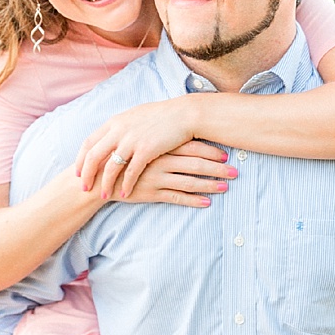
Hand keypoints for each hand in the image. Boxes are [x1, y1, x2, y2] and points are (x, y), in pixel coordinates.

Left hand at [78, 100, 210, 197]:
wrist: (185, 114)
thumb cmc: (162, 116)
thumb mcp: (135, 116)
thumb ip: (120, 126)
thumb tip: (110, 134)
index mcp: (114, 122)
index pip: (89, 143)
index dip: (81, 159)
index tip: (77, 173)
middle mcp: (119, 130)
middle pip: (93, 156)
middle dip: (86, 175)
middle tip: (84, 188)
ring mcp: (132, 140)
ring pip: (110, 167)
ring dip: (105, 184)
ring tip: (104, 196)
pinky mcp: (146, 150)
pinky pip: (131, 172)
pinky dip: (126, 185)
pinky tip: (125, 194)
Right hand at [113, 141, 235, 207]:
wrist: (99, 178)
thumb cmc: (118, 158)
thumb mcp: (135, 141)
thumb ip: (155, 138)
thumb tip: (176, 131)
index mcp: (157, 146)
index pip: (189, 146)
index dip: (209, 150)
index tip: (226, 153)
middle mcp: (159, 161)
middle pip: (194, 164)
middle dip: (217, 168)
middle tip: (235, 170)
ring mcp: (156, 178)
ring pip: (189, 181)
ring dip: (209, 184)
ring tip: (226, 186)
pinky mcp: (151, 194)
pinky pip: (176, 198)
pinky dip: (192, 201)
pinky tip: (207, 203)